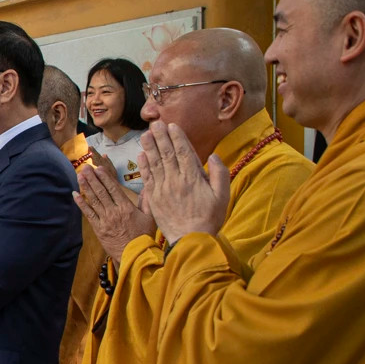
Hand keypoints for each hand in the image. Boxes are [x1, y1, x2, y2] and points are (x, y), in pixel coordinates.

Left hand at [74, 157, 154, 254]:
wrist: (134, 255)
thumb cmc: (144, 236)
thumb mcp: (150, 217)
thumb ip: (147, 201)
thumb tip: (148, 186)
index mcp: (126, 207)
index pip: (113, 189)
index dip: (105, 177)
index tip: (98, 168)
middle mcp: (114, 211)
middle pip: (101, 192)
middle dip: (93, 178)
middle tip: (85, 167)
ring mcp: (105, 220)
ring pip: (93, 200)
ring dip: (86, 187)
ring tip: (80, 176)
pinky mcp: (98, 229)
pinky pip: (88, 214)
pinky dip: (81, 204)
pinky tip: (75, 194)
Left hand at [138, 122, 229, 242]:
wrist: (190, 239)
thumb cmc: (210, 218)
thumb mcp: (223, 196)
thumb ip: (220, 175)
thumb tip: (214, 156)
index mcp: (193, 178)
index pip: (184, 152)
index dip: (177, 138)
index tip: (172, 125)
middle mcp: (176, 180)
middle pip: (167, 154)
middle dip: (161, 137)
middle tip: (155, 124)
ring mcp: (163, 189)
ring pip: (155, 163)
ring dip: (150, 147)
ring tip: (145, 134)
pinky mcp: (155, 198)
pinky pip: (148, 178)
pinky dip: (144, 165)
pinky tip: (141, 155)